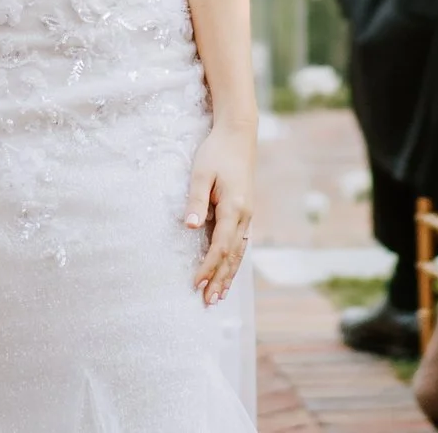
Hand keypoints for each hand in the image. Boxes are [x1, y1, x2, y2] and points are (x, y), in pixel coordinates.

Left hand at [183, 122, 255, 305]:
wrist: (239, 134)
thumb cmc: (216, 152)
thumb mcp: (200, 173)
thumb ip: (196, 200)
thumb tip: (189, 226)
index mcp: (234, 208)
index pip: (219, 246)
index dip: (208, 267)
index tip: (195, 284)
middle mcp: (245, 216)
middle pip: (232, 256)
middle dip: (220, 280)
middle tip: (208, 302)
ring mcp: (247, 215)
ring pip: (238, 252)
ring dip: (228, 274)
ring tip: (218, 296)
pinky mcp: (245, 212)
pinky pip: (240, 243)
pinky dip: (233, 261)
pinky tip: (229, 271)